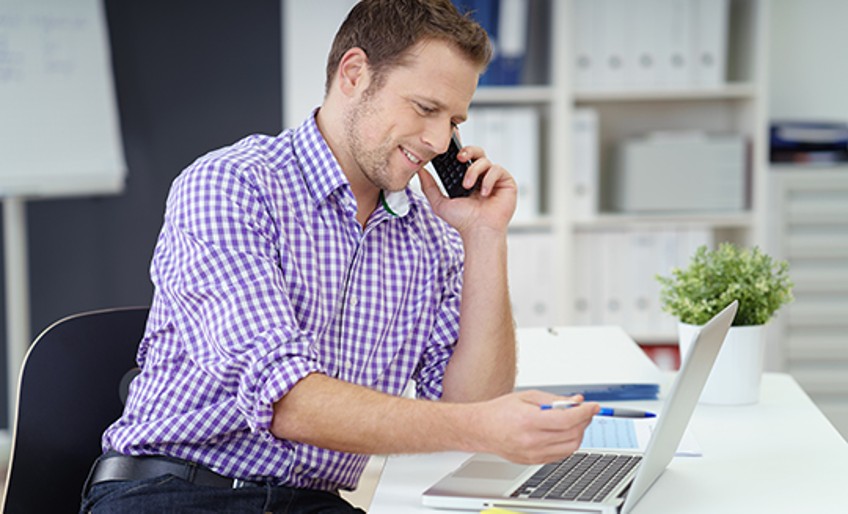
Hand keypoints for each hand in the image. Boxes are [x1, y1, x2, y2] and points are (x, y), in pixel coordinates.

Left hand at [418, 144, 516, 235]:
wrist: (478, 231)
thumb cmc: (463, 221)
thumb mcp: (439, 202)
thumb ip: (429, 186)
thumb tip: (419, 170)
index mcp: (467, 178)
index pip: (464, 158)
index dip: (458, 151)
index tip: (449, 149)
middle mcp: (481, 177)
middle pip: (477, 152)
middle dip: (467, 151)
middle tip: (459, 158)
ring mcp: (494, 179)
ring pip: (485, 160)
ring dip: (474, 171)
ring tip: (467, 186)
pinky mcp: (506, 182)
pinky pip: (497, 169)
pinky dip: (489, 179)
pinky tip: (484, 193)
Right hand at [465, 390, 599, 464]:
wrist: (482, 429)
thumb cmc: (500, 411)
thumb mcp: (528, 396)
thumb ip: (554, 400)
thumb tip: (577, 401)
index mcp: (529, 421)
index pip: (567, 420)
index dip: (584, 412)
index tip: (593, 406)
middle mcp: (531, 441)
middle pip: (572, 434)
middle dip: (584, 421)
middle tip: (584, 410)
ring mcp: (533, 454)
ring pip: (570, 447)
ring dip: (578, 433)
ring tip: (573, 420)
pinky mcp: (534, 461)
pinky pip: (561, 454)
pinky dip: (568, 442)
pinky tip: (563, 432)